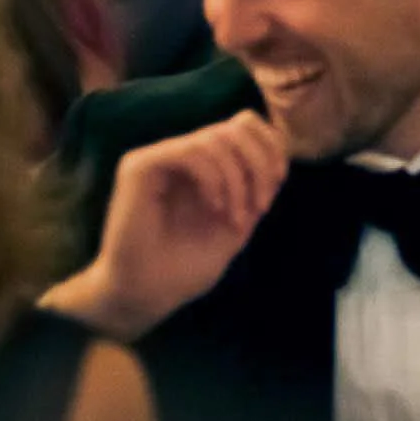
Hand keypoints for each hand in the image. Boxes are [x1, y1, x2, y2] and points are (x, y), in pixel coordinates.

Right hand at [77, 110, 287, 337]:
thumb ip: (255, 189)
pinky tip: (215, 209)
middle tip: (261, 207)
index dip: (270, 146)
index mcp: (205, 165)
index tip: (279, 183)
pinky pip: (189, 152)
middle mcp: (182, 154)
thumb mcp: (237, 224)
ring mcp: (160, 157)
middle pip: (236, 126)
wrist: (147, 295)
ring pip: (215, 138)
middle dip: (259, 165)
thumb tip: (279, 158)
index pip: (243, 126)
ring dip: (238, 180)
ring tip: (236, 220)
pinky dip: (213, 179)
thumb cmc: (186, 267)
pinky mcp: (140, 166)